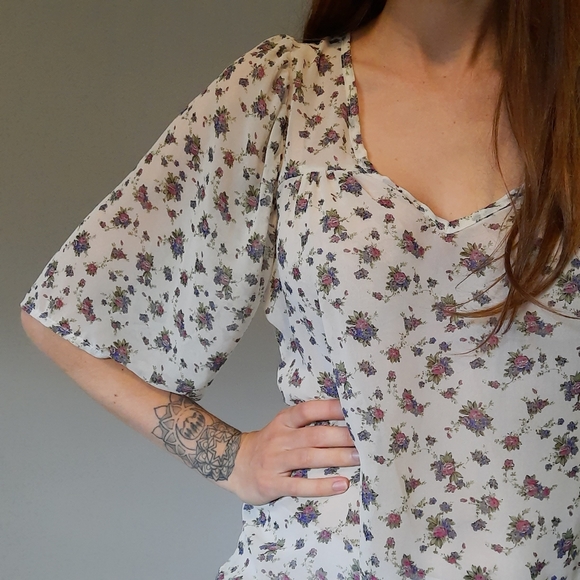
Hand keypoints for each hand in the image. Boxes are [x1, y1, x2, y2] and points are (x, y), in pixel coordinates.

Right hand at [222, 399, 358, 504]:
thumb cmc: (267, 446)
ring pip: (310, 458)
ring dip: (337, 457)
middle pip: (314, 435)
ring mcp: (276, 461)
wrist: (232, 465)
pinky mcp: (273, 484)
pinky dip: (322, 486)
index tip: (354, 408)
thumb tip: (344, 418)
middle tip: (368, 438)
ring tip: (361, 459)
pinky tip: (341, 485)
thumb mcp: (282, 427)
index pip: (308, 410)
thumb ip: (306, 424)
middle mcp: (280, 439)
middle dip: (343, 436)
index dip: (330, 408)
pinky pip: (301, 485)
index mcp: (284, 421)